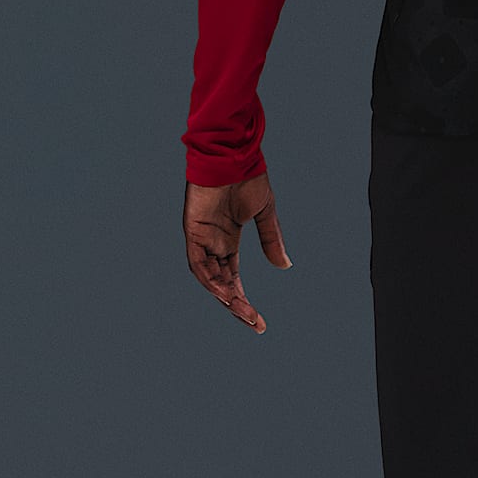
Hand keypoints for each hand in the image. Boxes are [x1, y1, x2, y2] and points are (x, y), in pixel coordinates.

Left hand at [183, 168, 290, 333]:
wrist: (233, 154)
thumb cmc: (247, 177)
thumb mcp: (264, 214)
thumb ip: (271, 240)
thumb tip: (284, 266)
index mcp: (227, 241)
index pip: (233, 278)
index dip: (243, 299)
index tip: (259, 321)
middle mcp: (213, 244)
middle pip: (221, 284)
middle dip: (236, 305)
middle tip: (254, 323)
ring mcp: (201, 238)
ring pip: (209, 278)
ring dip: (224, 296)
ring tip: (242, 311)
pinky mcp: (193, 230)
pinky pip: (198, 263)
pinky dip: (209, 279)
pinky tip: (224, 292)